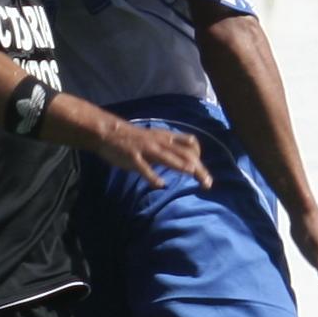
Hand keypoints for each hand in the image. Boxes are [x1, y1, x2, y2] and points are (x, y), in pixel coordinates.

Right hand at [94, 120, 209, 189]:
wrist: (110, 132)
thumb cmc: (135, 138)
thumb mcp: (156, 138)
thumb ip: (169, 147)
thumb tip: (185, 158)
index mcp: (166, 137)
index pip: (190, 142)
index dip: (199, 155)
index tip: (202, 169)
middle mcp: (159, 142)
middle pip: (184, 153)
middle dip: (198, 167)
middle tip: (207, 183)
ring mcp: (146, 149)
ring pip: (166, 157)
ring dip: (180, 165)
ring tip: (192, 172)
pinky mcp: (133, 156)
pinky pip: (144, 167)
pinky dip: (152, 176)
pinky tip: (160, 184)